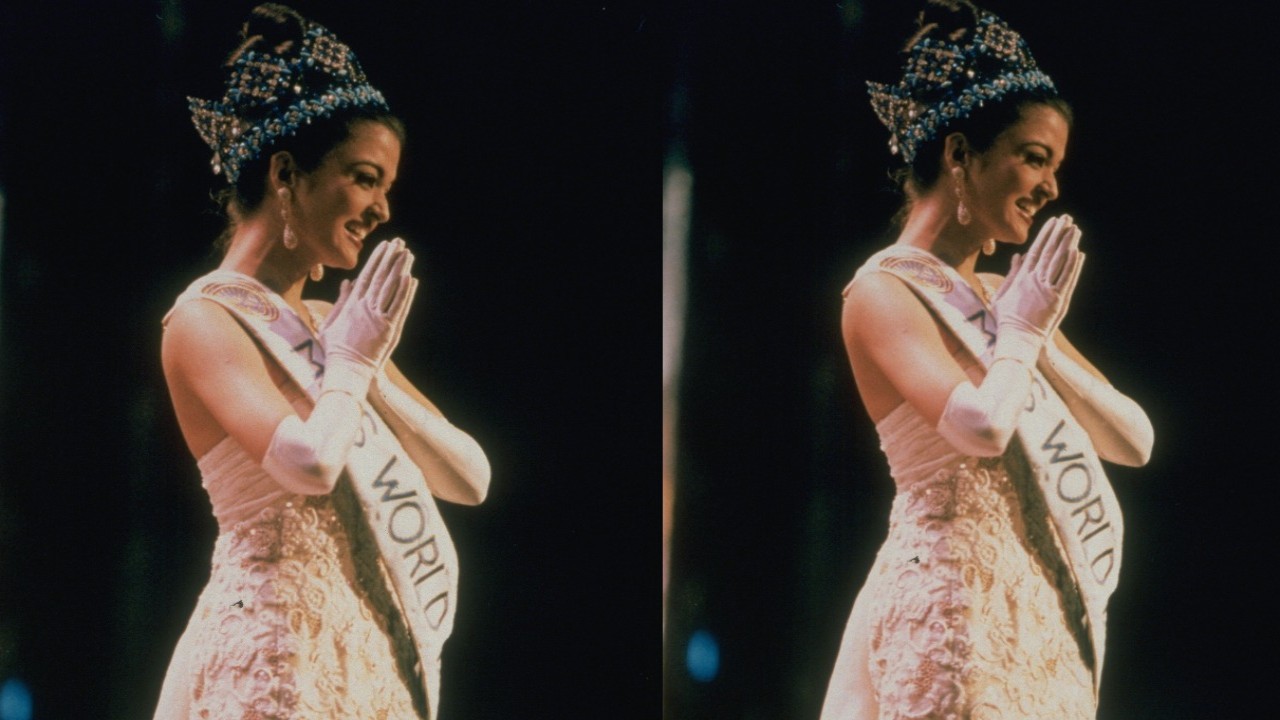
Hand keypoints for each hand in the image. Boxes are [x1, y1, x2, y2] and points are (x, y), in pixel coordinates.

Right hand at [319, 238, 416, 395]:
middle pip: (380, 277)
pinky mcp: (389, 330)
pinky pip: (399, 307)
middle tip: (399, 243)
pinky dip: (405, 292)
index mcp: (351, 305)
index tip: (384, 246)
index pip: (366, 275)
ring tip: (407, 254)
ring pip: (391, 289)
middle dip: (390, 258)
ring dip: (400, 269)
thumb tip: (348, 282)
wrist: (346, 370)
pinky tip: (411, 278)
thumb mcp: (331, 323)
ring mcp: (378, 318)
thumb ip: (341, 301)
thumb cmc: (336, 350)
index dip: (376, 259)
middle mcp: (365, 308)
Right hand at [990, 215, 1083, 364]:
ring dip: (1068, 244)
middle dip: (1058, 234)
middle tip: (1067, 219)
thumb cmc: (1006, 320)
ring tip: (1075, 230)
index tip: (1053, 222)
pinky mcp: (1057, 301)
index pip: (1035, 250)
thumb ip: (1011, 274)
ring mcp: (1047, 290)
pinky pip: (1066, 279)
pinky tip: (1078, 253)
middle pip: (1049, 252)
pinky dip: (1072, 266)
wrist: (1016, 338)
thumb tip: (1018, 256)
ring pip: (1059, 263)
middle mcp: (1034, 281)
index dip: (1045, 235)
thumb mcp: (1002, 295)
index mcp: (1021, 278)